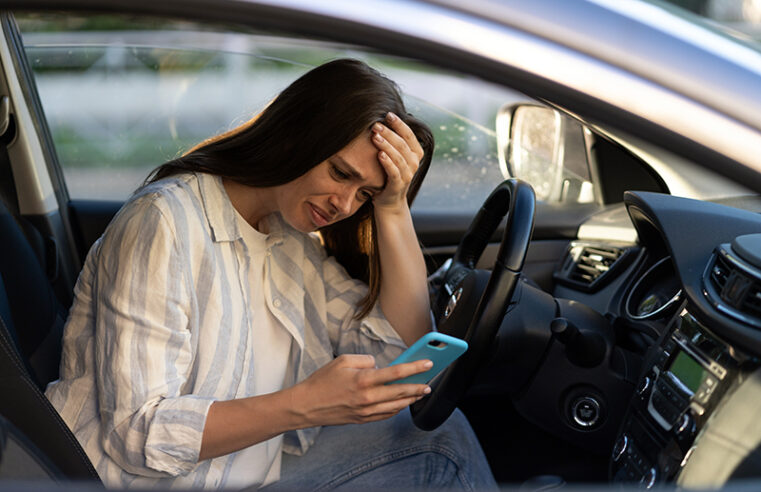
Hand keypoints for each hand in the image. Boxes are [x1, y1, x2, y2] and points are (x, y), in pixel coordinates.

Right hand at [288, 354, 431, 426]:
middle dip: (418, 387)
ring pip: (396, 406)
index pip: (396, 373)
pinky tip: (401, 404)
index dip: (415, 368)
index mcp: (363, 380)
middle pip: (401, 392)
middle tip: (429, 383)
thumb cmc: (322, 381)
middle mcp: (368, 397)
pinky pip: (385, 415)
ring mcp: (366, 411)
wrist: (306, 406)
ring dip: (410, 399)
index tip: (428, 364)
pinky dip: (396, 409)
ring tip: (420, 393)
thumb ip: (365, 360)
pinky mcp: (362, 420)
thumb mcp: (342, 361)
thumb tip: (378, 366)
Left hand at [370, 112, 424, 212]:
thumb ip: (394, 142)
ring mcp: (408, 175)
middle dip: (389, 132)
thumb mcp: (395, 157)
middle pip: (402, 144)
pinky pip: (394, 172)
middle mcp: (414, 163)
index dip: (399, 124)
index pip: (409, 135)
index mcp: (416, 153)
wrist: (389, 202)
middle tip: (376, 124)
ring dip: (386, 145)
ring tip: (375, 136)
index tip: (388, 114)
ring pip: (398, 156)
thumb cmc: (389, 175)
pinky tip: (379, 154)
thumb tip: (384, 119)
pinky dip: (387, 162)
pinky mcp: (398, 185)